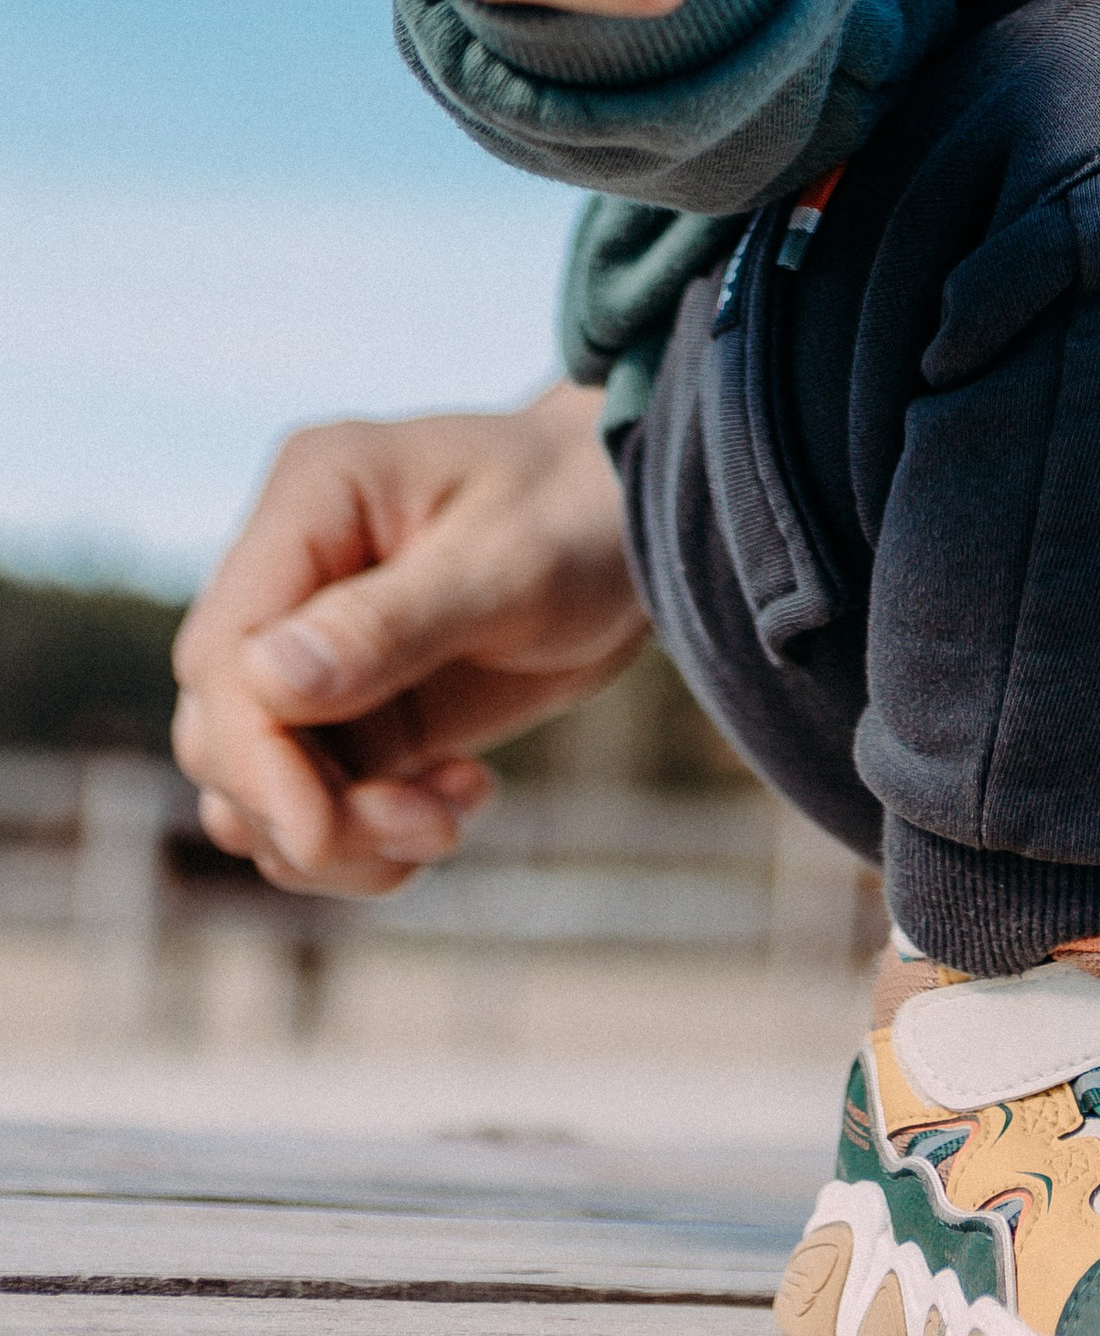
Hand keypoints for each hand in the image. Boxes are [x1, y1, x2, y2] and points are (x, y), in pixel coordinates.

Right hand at [171, 388, 649, 895]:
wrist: (642, 523)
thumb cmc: (582, 509)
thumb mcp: (511, 561)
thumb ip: (392, 622)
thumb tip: (265, 680)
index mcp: (312, 500)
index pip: (225, 655)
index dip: (254, 758)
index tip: (322, 830)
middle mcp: (291, 574)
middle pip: (221, 735)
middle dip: (308, 810)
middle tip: (431, 825)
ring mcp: (315, 648)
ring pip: (255, 787)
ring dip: (339, 836)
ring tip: (451, 815)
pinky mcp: (353, 708)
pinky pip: (315, 801)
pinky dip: (372, 833)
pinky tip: (462, 797)